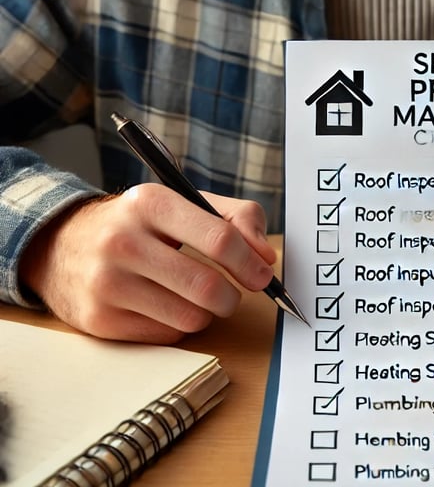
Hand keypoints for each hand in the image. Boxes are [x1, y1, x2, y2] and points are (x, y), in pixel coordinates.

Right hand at [19, 183, 276, 342]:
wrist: (60, 246)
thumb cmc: (140, 226)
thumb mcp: (183, 204)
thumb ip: (236, 218)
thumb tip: (266, 257)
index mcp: (151, 203)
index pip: (219, 239)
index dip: (250, 263)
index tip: (262, 276)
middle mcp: (123, 241)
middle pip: (208, 287)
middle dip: (232, 297)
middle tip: (231, 295)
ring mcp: (106, 283)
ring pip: (192, 317)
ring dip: (206, 313)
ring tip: (193, 297)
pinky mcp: (99, 319)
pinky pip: (168, 335)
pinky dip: (177, 325)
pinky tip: (162, 306)